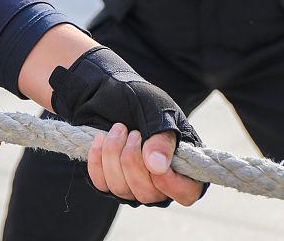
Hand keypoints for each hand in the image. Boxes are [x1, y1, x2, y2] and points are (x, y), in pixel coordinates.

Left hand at [50, 47, 204, 206]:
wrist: (110, 89)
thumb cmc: (142, 101)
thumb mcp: (158, 112)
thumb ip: (162, 139)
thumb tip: (157, 167)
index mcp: (181, 165)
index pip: (185, 193)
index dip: (171, 183)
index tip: (154, 161)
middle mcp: (158, 182)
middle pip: (148, 194)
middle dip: (134, 161)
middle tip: (133, 132)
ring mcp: (131, 184)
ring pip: (122, 190)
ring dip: (115, 156)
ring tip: (118, 128)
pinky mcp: (107, 179)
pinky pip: (101, 183)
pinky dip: (98, 161)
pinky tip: (101, 138)